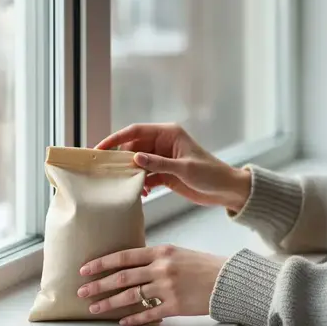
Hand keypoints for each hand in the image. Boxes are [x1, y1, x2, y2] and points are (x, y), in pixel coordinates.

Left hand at [77, 245, 226, 325]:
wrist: (228, 280)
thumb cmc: (204, 265)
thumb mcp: (178, 252)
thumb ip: (156, 258)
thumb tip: (132, 265)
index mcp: (161, 251)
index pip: (124, 256)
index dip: (102, 263)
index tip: (86, 269)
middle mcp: (161, 268)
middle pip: (122, 277)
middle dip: (99, 285)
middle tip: (82, 291)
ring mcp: (167, 288)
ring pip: (131, 297)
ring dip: (110, 303)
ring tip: (95, 308)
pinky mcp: (174, 306)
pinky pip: (148, 314)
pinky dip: (134, 318)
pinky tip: (123, 321)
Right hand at [96, 123, 250, 211]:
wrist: (226, 190)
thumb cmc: (210, 174)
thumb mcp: (184, 169)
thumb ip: (159, 164)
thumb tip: (135, 158)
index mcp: (168, 133)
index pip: (135, 131)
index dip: (116, 139)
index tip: (100, 149)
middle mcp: (163, 143)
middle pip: (133, 147)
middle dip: (120, 159)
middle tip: (106, 172)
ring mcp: (163, 158)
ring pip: (137, 163)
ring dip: (130, 174)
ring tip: (123, 186)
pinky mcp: (165, 173)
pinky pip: (145, 176)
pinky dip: (140, 184)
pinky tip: (142, 194)